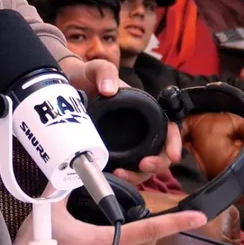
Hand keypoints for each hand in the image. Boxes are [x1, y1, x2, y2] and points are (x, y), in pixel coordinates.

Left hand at [63, 58, 180, 181]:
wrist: (69, 87)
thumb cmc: (88, 76)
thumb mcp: (98, 68)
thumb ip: (105, 72)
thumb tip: (110, 90)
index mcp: (145, 109)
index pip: (169, 126)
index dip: (174, 141)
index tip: (173, 155)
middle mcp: (140, 128)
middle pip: (160, 152)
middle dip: (158, 163)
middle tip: (144, 166)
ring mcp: (128, 141)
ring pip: (144, 165)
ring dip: (139, 175)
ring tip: (122, 174)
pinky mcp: (113, 151)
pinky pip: (126, 168)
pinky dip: (125, 176)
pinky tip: (113, 174)